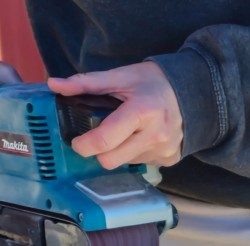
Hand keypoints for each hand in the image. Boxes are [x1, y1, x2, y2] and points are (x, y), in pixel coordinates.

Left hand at [48, 62, 183, 168]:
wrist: (195, 90)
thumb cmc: (155, 82)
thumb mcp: (121, 77)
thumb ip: (87, 83)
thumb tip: (55, 85)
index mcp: (142, 112)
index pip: (104, 140)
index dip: (84, 144)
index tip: (77, 141)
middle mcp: (155, 135)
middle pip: (110, 160)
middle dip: (99, 151)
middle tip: (99, 136)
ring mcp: (164, 151)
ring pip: (124, 164)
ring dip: (119, 151)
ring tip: (127, 131)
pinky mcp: (169, 160)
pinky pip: (140, 165)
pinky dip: (135, 154)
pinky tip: (141, 138)